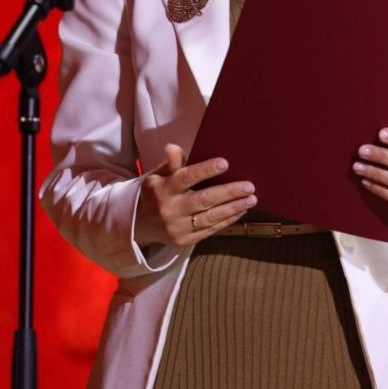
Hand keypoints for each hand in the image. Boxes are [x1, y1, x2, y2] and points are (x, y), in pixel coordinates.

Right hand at [135, 143, 257, 247]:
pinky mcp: (183, 241)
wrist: (135, 226)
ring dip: (233, 208)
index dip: (205, 170)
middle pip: (204, 200)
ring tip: (251, 199)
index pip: (185, 177)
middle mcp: (170, 209)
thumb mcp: (156, 176)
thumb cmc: (153, 194)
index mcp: (162, 189)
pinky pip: (210, 230)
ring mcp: (177, 228)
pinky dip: (227, 221)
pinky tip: (240, 211)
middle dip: (229, 192)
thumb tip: (173, 147)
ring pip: (210, 217)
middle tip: (249, 186)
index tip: (225, 163)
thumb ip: (170, 163)